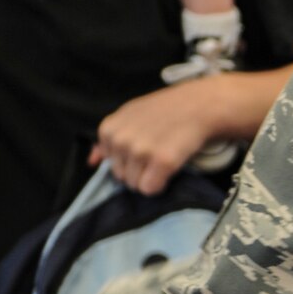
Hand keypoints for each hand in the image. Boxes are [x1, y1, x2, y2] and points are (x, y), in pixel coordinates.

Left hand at [90, 79, 216, 194]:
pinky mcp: (161, 161)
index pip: (110, 164)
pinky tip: (171, 166)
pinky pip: (150, 189)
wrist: (201, 104)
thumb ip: (109, 139)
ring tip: (165, 156)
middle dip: (139, 170)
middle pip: (122, 177)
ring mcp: (140, 151)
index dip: (129, 160)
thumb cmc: (166, 110)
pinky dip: (162, 183)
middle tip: (158, 151)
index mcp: (109, 129)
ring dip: (151, 177)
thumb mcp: (131, 116)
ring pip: (136, 185)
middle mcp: (121, 140)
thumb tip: (91, 161)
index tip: (145, 146)